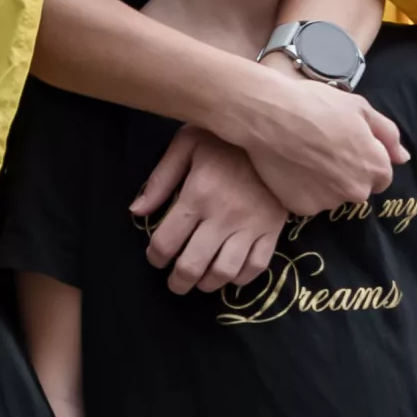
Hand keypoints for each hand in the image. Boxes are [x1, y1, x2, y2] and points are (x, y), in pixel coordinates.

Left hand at [132, 129, 288, 294]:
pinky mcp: (273, 229)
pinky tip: (230, 274)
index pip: (166, 241)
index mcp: (198, 194)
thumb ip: (160, 179)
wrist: (279, 132)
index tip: (155, 257)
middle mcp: (223, 216)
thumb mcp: (186, 145)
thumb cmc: (225, 138)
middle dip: (178, 281)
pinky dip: (241, 279)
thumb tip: (137, 212)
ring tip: (200, 282)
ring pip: (225, 272)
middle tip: (174, 283)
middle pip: (193, 265)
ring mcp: (251, 225)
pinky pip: (257, 266)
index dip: (155, 257)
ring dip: (207, 285)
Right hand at [228, 61, 407, 215]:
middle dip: (346, 174)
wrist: (269, 114)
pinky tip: (291, 167)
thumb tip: (403, 158)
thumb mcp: (360, 108)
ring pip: (332, 196)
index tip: (346, 146)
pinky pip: (307, 202)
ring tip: (305, 156)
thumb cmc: (317, 104)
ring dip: (324, 183)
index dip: (365, 160)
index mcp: (375, 167)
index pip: (381, 176)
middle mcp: (356, 191)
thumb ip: (388, 135)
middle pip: (357, 189)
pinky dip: (302, 190)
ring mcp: (328, 203)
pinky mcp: (301, 208)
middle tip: (324, 149)